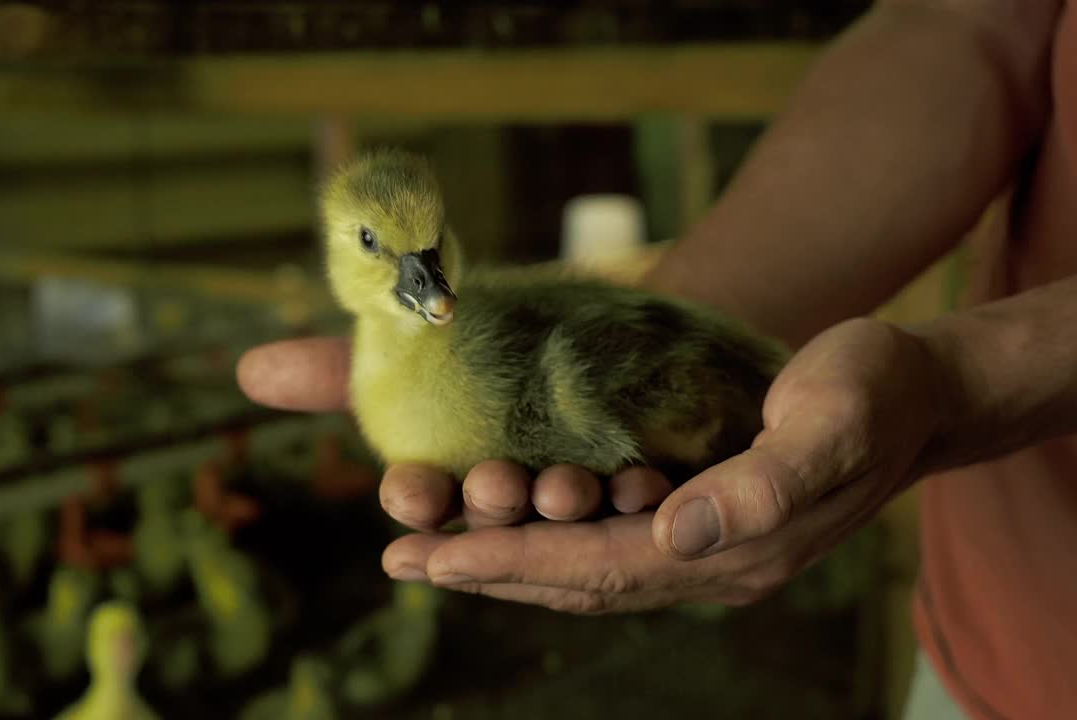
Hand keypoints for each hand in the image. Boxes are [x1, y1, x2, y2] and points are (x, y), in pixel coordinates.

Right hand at [235, 336, 672, 533]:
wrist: (600, 334)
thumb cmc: (493, 353)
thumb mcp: (421, 347)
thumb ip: (345, 367)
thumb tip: (250, 372)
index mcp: (451, 475)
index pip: (424, 503)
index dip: (416, 500)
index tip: (409, 485)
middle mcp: (510, 500)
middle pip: (493, 521)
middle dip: (489, 506)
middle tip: (494, 481)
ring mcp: (576, 505)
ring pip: (565, 524)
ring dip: (560, 508)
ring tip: (568, 484)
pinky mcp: (641, 498)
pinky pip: (643, 510)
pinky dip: (638, 499)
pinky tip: (640, 481)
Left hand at [375, 317, 945, 612]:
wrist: (918, 393)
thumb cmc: (875, 392)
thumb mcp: (833, 422)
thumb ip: (765, 485)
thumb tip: (678, 530)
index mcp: (733, 548)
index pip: (599, 567)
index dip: (512, 563)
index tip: (434, 557)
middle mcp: (708, 561)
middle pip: (577, 578)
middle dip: (486, 571)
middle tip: (400, 556)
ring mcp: (704, 547)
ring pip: (585, 567)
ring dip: (507, 561)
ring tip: (431, 548)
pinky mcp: (701, 519)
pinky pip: (608, 543)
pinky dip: (548, 540)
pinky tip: (510, 524)